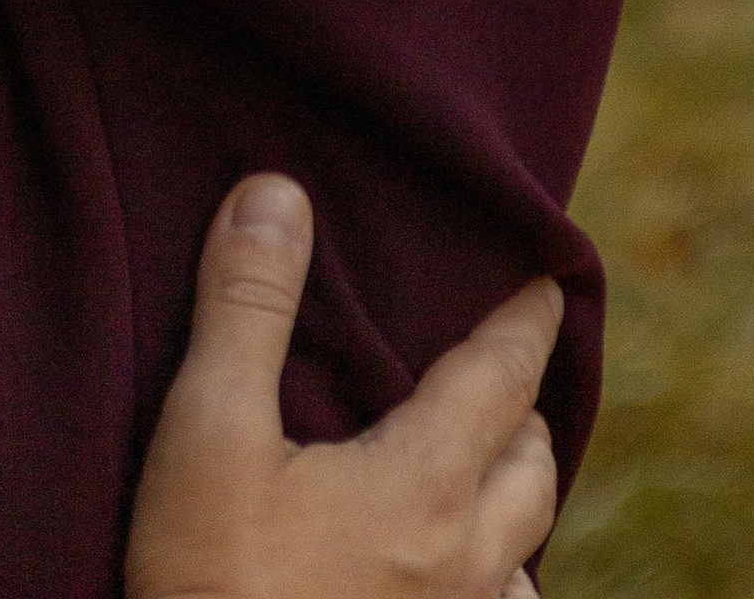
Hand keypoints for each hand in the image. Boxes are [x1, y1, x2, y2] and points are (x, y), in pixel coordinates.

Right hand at [128, 177, 560, 598]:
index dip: (525, 320)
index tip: (545, 278)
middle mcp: (466, 563)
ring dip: (511, 492)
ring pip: (524, 549)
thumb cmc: (208, 583)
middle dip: (523, 404)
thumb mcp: (208, 432)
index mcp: (425, 488)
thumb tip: (277, 193)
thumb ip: (245, 308)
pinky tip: (451, 572)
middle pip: (534, 464)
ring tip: (477, 461)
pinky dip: (491, 572)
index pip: (501, 377)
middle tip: (498, 361)